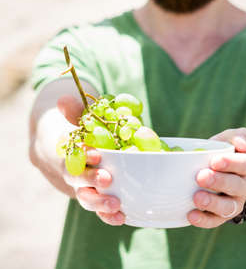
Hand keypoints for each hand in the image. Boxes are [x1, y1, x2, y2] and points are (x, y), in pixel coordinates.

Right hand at [57, 94, 124, 225]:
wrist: (53, 147)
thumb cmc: (70, 128)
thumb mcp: (71, 116)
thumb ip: (72, 110)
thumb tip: (64, 99)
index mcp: (63, 149)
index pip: (69, 154)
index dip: (83, 156)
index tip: (97, 154)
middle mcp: (68, 170)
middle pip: (76, 179)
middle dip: (91, 180)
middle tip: (108, 179)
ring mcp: (77, 185)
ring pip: (84, 197)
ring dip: (99, 202)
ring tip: (116, 205)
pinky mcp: (88, 194)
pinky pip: (95, 208)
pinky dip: (106, 215)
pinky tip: (122, 217)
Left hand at [188, 128, 245, 227]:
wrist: (231, 174)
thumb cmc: (226, 152)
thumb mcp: (232, 139)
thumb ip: (239, 136)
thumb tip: (242, 144)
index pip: (244, 164)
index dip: (230, 163)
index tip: (214, 161)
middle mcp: (244, 186)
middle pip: (236, 186)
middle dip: (219, 182)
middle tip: (200, 176)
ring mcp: (234, 202)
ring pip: (229, 207)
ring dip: (213, 203)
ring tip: (196, 198)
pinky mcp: (222, 215)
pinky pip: (215, 220)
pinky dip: (204, 220)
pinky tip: (191, 215)